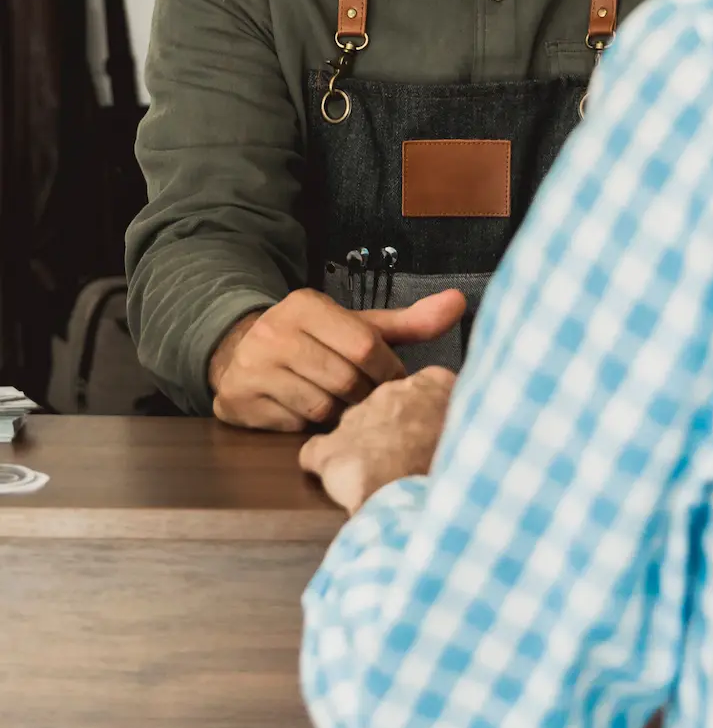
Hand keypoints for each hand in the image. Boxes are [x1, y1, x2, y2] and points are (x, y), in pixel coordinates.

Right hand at [208, 287, 466, 431]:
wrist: (243, 353)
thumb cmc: (316, 342)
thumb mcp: (357, 327)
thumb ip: (410, 321)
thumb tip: (459, 301)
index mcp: (306, 305)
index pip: (365, 345)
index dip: (387, 371)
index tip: (392, 382)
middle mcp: (274, 331)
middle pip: (344, 380)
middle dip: (363, 396)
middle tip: (365, 400)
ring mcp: (251, 366)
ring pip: (320, 408)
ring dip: (338, 415)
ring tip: (338, 405)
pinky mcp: (237, 400)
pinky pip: (293, 426)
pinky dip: (308, 426)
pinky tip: (307, 412)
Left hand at [298, 367, 455, 512]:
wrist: (425, 507)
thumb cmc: (458, 475)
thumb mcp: (472, 439)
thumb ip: (462, 425)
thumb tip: (463, 430)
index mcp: (433, 385)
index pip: (425, 387)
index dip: (422, 414)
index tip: (427, 434)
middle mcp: (389, 391)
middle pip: (384, 407)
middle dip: (389, 430)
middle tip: (402, 462)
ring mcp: (356, 418)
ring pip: (352, 429)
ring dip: (360, 450)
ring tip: (375, 480)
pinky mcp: (329, 450)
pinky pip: (315, 454)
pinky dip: (325, 468)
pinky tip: (342, 486)